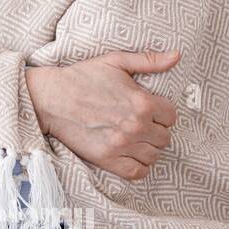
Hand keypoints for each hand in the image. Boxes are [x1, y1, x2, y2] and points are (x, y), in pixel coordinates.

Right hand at [25, 50, 180, 181]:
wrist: (50, 97)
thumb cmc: (82, 76)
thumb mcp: (115, 61)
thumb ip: (149, 60)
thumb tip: (177, 56)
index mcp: (143, 102)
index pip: (171, 117)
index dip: (161, 113)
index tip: (149, 111)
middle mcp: (136, 126)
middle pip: (165, 138)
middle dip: (155, 130)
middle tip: (139, 124)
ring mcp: (122, 145)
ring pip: (153, 155)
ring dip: (147, 148)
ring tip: (135, 139)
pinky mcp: (106, 159)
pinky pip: (137, 172)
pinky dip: (139, 166)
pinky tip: (130, 155)